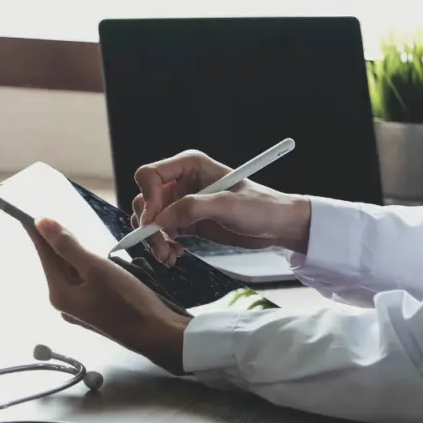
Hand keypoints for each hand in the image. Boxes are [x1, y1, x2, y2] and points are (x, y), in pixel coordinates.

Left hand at [27, 217, 189, 374]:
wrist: (157, 334)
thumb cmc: (127, 301)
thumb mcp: (96, 269)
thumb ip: (68, 246)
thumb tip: (42, 224)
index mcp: (59, 294)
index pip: (44, 254)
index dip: (38, 232)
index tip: (30, 213)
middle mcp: (64, 303)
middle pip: (56, 264)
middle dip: (55, 242)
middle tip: (52, 218)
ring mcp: (79, 309)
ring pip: (70, 273)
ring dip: (70, 253)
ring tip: (67, 232)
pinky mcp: (94, 310)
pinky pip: (82, 282)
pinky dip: (82, 267)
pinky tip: (87, 258)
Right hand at [131, 150, 310, 265]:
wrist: (278, 225)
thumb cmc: (261, 206)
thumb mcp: (228, 205)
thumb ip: (192, 208)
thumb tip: (160, 220)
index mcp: (189, 166)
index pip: (149, 176)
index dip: (148, 198)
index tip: (155, 222)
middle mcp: (180, 182)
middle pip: (145, 201)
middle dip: (148, 226)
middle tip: (160, 247)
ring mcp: (181, 203)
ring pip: (149, 220)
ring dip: (153, 240)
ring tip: (168, 256)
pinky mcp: (184, 222)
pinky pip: (161, 233)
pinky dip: (162, 245)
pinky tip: (175, 255)